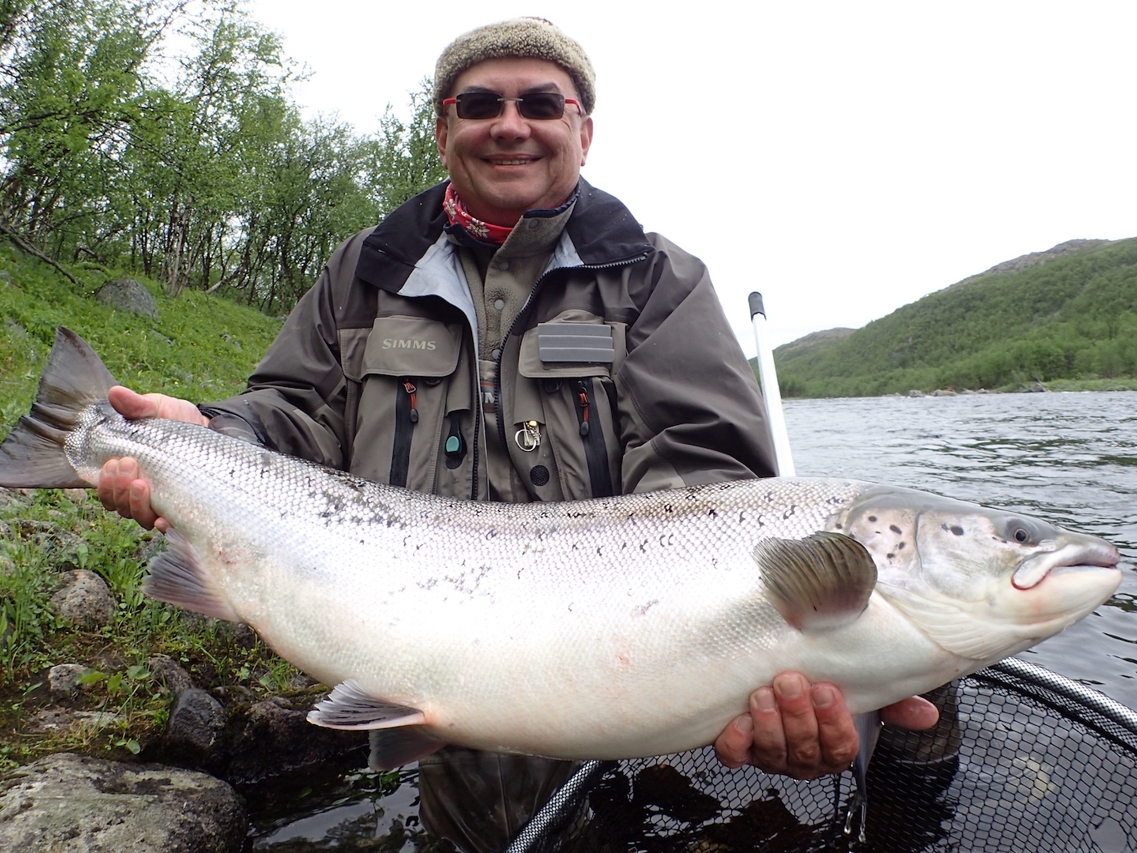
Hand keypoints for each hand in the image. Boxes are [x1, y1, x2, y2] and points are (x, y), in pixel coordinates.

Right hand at [96, 386, 208, 530]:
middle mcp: (140, 493)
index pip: (105, 490)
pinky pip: (169, 526)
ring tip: (142, 484)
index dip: (104, 484)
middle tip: (128, 464)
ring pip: (139, 517)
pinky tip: (163, 518)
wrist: (213, 431)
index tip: (112, 462)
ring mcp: (162, 503)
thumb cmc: (178, 423)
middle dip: (118, 488)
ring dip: (135, 504)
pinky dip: (162, 525)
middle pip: (118, 505)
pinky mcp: (184, 509)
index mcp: (126, 473)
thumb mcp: (158, 410)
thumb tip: (115, 393)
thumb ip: (137, 405)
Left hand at [713, 671, 938, 778]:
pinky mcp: (739, 749)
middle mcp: (803, 758)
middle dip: (797, 716)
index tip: (826, 690)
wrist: (777, 673)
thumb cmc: (822, 684)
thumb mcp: (861, 691)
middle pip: (805, 750)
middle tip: (790, 682)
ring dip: (769, 723)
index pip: (840, 747)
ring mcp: (770, 756)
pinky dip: (735, 741)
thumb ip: (892, 702)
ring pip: (771, 754)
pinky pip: (735, 756)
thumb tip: (926, 713)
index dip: (833, 722)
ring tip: (763, 693)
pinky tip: (739, 720)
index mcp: (834, 747)